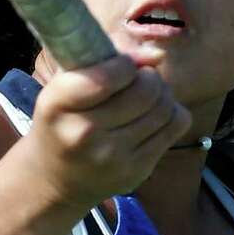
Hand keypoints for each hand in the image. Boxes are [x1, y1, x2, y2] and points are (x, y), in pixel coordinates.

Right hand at [25, 52, 192, 209]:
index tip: (123, 66)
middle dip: (149, 76)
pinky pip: (176, 125)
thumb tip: (157, 55)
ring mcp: (112, 156)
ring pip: (165, 106)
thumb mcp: (64, 86)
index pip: (108, 76)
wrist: (57, 179)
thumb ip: (104, 61)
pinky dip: (173, 113)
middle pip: (145, 90)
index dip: (126, 63)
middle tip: (140, 79)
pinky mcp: (137, 170)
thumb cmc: (65, 121)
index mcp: (58, 104)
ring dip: (163, 94)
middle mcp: (83, 133)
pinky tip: (155, 116)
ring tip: (147, 97)